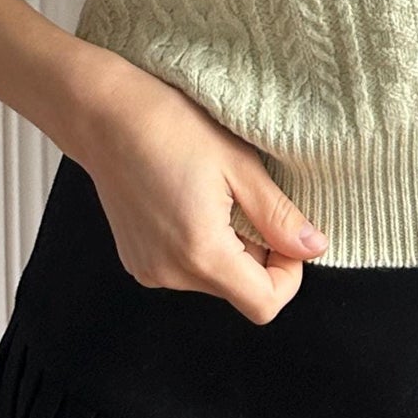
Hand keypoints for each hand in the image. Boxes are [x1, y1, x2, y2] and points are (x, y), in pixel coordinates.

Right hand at [65, 48, 328, 323]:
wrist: (104, 112)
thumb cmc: (170, 125)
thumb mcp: (238, 164)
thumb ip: (278, 215)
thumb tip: (314, 247)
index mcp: (201, 254)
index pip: (264, 304)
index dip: (290, 275)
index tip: (289, 234)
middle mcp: (171, 274)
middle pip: (238, 291)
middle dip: (260, 255)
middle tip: (252, 199)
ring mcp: (149, 270)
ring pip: (213, 279)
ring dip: (230, 248)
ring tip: (217, 194)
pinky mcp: (136, 259)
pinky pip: (185, 267)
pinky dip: (201, 244)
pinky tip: (191, 200)